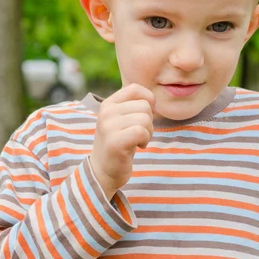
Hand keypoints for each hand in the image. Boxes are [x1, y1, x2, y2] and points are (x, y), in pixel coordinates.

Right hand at [89, 83, 155, 200]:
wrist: (103, 170)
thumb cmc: (119, 143)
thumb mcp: (122, 119)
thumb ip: (134, 105)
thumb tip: (154, 101)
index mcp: (108, 103)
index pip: (136, 89)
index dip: (148, 100)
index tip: (146, 115)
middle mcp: (106, 112)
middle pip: (144, 106)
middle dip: (149, 121)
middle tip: (139, 134)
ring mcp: (108, 126)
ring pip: (145, 119)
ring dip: (148, 132)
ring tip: (138, 140)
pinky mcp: (114, 142)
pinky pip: (141, 132)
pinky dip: (145, 140)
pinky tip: (138, 146)